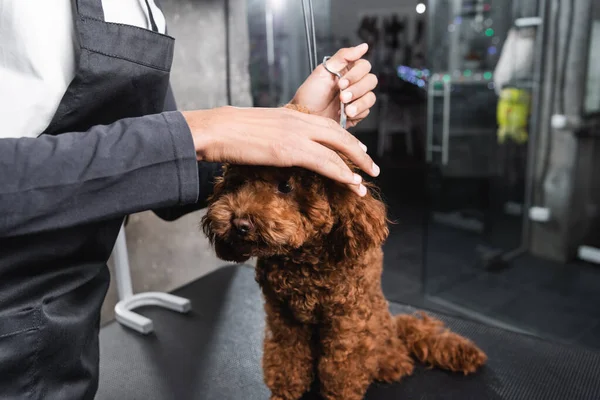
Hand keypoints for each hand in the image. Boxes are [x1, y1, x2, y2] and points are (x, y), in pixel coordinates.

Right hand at [182, 106, 379, 195]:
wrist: (215, 129)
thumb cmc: (230, 132)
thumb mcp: (260, 129)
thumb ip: (277, 136)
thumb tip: (281, 150)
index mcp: (292, 114)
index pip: (327, 125)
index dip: (346, 139)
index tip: (358, 150)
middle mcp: (298, 121)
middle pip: (339, 135)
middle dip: (358, 153)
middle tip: (371, 167)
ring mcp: (296, 135)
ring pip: (336, 150)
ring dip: (355, 168)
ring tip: (365, 182)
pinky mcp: (289, 150)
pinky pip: (324, 162)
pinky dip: (341, 174)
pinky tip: (351, 183)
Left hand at [290, 43, 376, 128]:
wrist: (306, 116)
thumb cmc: (310, 95)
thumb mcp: (323, 71)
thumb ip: (343, 56)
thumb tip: (362, 47)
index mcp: (346, 71)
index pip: (364, 66)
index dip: (355, 75)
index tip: (341, 83)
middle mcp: (353, 84)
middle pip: (371, 81)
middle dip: (356, 90)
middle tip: (342, 97)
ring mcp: (356, 99)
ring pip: (371, 97)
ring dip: (358, 103)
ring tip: (345, 109)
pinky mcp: (356, 113)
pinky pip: (366, 111)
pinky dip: (356, 113)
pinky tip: (344, 114)